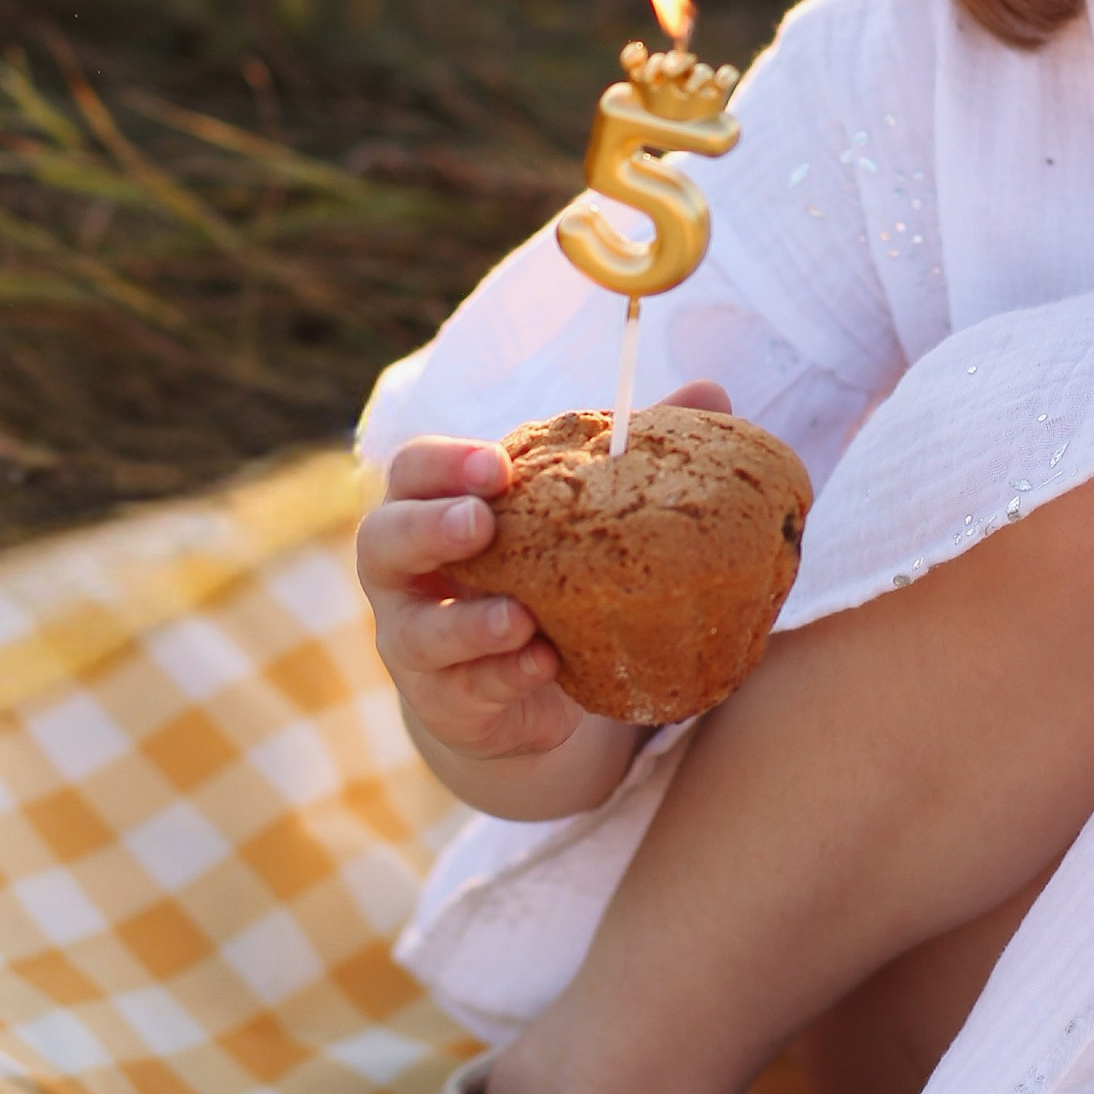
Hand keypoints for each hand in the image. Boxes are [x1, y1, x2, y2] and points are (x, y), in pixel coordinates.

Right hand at [356, 384, 732, 775]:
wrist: (523, 686)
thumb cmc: (544, 573)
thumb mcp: (576, 519)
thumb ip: (627, 458)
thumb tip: (710, 392)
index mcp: (435, 509)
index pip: (414, 472)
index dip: (445, 464)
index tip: (498, 463)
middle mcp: (409, 576)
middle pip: (383, 542)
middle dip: (428, 529)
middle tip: (482, 523)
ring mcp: (417, 643)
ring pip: (417, 633)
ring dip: (468, 623)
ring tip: (520, 617)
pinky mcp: (447, 701)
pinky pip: (467, 689)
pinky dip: (506, 675)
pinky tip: (545, 663)